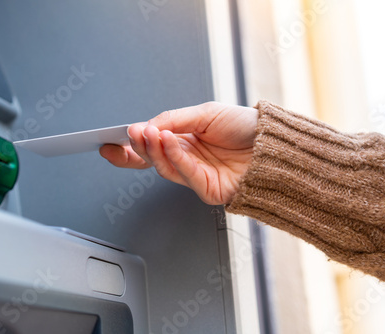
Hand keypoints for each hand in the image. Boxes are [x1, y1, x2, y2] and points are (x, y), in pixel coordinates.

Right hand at [100, 102, 257, 204]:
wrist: (274, 142)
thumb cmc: (245, 127)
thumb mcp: (206, 113)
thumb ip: (174, 119)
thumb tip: (147, 125)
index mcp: (184, 141)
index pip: (151, 146)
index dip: (129, 145)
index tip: (110, 141)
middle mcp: (187, 159)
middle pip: (152, 160)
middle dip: (137, 147)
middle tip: (130, 133)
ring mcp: (196, 175)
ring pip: (164, 167)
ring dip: (154, 149)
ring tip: (150, 132)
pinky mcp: (207, 189)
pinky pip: (185, 173)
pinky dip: (175, 156)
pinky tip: (169, 141)